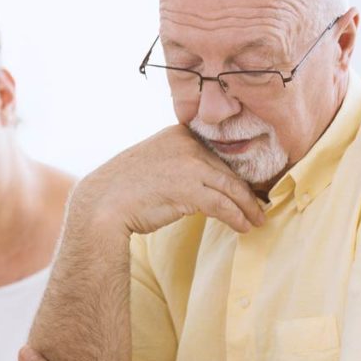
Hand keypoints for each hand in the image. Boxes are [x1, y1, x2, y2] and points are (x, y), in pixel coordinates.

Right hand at [72, 125, 264, 234]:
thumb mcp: (151, 161)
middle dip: (246, 189)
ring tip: (257, 219)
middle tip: (259, 204)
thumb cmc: (122, 189)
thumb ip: (176, 162)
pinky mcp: (190, 190)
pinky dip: (237, 217)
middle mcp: (186, 144)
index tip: (247, 183)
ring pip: (231, 187)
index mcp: (177, 133)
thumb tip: (199, 178)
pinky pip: (223, 205)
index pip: (216, 149)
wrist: (101, 205)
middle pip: (227, 167)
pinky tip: (244, 227)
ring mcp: (190, 165)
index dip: (235, 168)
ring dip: (248, 207)